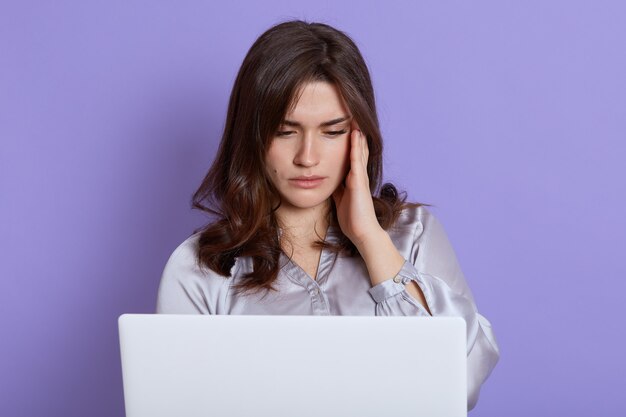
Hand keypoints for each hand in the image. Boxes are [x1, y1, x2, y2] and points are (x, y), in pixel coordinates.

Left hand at [332, 123, 383, 247]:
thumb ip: (337, 188)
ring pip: (359, 151)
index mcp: (353, 179)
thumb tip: (328, 180)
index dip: (350, 142)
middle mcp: (358, 175)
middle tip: (353, 115)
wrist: (361, 232)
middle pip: (358, 149)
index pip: (352, 156)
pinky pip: (356, 160)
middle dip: (355, 134)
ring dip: (357, 134)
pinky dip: (355, 147)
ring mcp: (360, 177)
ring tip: (355, 118)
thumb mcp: (340, 199)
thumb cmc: (352, 219)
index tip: (346, 127)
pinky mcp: (359, 181)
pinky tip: (355, 135)